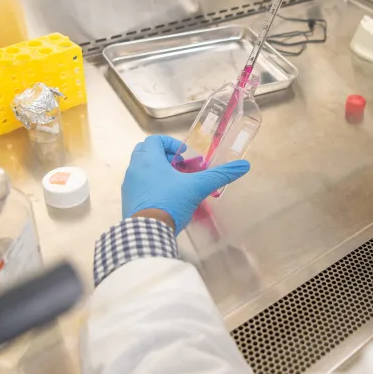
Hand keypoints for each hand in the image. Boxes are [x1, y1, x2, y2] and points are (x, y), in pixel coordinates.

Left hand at [121, 135, 249, 232]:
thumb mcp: (197, 187)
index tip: (184, 155)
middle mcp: (134, 169)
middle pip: (145, 152)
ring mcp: (129, 186)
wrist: (148, 233)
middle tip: (179, 166)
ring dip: (157, 171)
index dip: (171, 143)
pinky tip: (166, 198)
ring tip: (175, 183)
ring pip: (141, 170)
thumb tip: (244, 166)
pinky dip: (151, 186)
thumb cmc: (171, 202)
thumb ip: (219, 176)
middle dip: (163, 156)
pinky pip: (139, 186)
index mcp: (148, 160)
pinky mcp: (128, 201)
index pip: (154, 140)